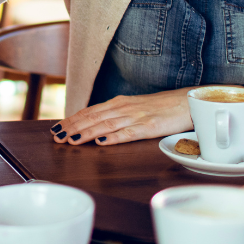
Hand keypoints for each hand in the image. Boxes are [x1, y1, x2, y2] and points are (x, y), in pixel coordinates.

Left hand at [52, 88, 193, 145]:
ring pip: (106, 125)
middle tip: (57, 137)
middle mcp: (124, 108)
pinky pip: (128, 133)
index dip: (72, 120)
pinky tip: (102, 142)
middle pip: (93, 118)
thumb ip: (116, 115)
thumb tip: (95, 125)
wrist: (187, 101)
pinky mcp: (149, 127)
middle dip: (73, 127)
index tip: (56, 128)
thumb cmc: (160, 107)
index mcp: (119, 103)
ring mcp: (136, 117)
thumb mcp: (134, 108)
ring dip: (87, 133)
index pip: (90, 111)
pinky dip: (113, 137)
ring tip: (72, 140)